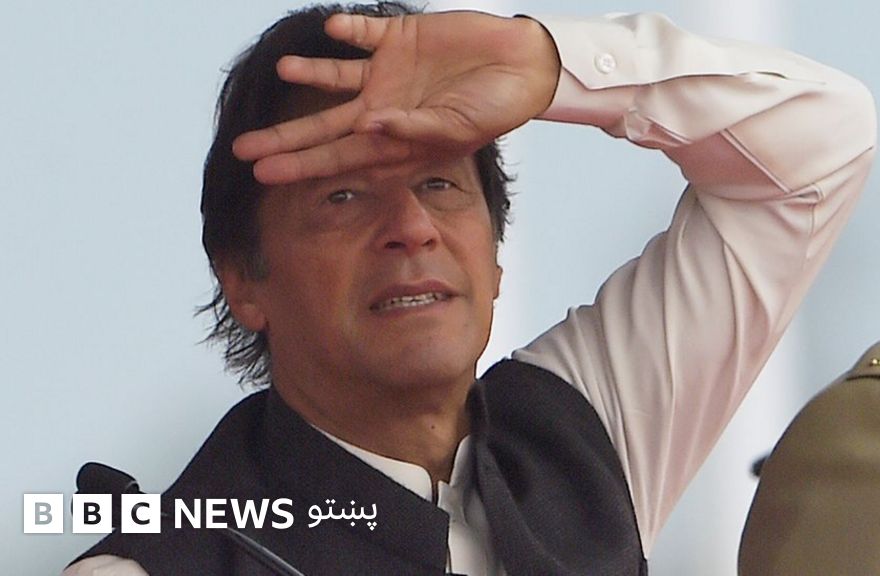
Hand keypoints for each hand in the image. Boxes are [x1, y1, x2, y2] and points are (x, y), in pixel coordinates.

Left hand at [232, 11, 560, 184]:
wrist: (522, 66)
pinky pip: (365, 35)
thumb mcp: (456, 128)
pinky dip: (350, 33)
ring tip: (285, 69)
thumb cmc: (494, 109)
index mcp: (394, 142)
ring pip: (336, 79)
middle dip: (285, 139)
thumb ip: (411, 129)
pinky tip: (332, 31)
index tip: (262, 175)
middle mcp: (383, 110)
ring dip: (311, 74)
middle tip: (243, 149)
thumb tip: (368, 126)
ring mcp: (389, 75)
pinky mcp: (398, 39)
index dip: (301, 166)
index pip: (339, 158)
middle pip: (324, 128)